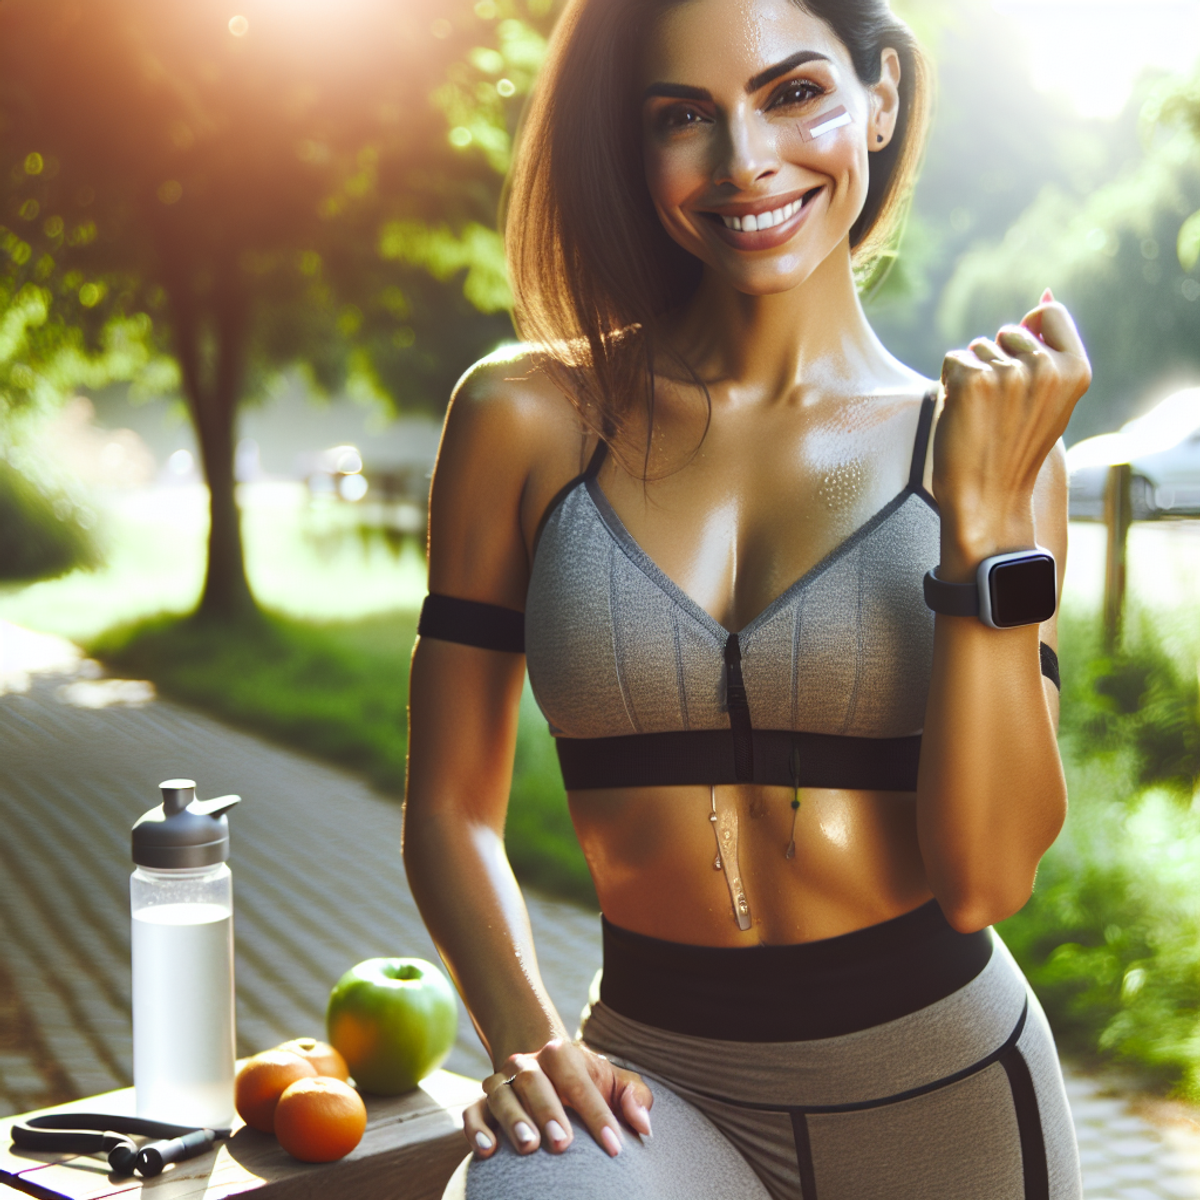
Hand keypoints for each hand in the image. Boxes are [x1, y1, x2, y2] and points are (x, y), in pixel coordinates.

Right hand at [462, 1037, 652, 1158]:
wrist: (544, 1070)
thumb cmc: (587, 1083)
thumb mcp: (614, 1082)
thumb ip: (635, 1097)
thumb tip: (643, 1125)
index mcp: (561, 1054)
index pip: (580, 1082)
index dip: (598, 1115)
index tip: (615, 1147)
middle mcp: (527, 1064)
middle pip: (534, 1082)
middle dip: (548, 1111)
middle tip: (562, 1143)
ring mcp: (502, 1082)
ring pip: (501, 1095)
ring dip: (513, 1120)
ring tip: (528, 1146)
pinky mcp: (482, 1103)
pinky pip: (472, 1113)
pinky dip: (476, 1130)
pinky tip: (488, 1151)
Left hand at [935, 290, 1090, 579]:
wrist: (988, 499)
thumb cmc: (1013, 450)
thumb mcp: (1048, 400)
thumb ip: (1048, 351)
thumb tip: (1045, 292)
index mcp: (1076, 370)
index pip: (1049, 313)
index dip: (1028, 330)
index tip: (1021, 361)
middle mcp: (1047, 367)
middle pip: (1006, 332)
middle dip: (996, 361)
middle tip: (999, 410)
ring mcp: (1009, 373)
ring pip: (977, 348)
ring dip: (971, 376)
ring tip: (981, 417)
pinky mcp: (972, 381)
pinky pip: (952, 360)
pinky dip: (949, 385)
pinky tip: (961, 415)